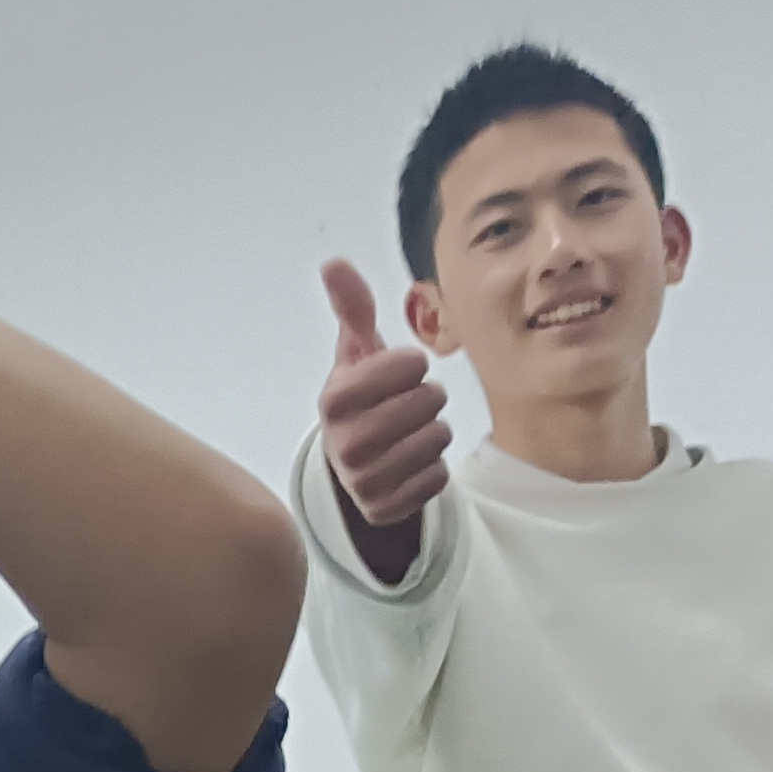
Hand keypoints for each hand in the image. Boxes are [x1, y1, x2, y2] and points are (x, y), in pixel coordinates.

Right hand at [315, 260, 449, 533]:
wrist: (349, 464)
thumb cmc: (361, 397)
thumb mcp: (356, 352)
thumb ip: (352, 307)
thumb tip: (333, 261)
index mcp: (334, 400)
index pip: (410, 365)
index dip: (412, 365)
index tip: (397, 373)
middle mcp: (344, 444)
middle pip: (430, 402)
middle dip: (427, 399)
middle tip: (406, 405)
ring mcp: (363, 482)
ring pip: (439, 440)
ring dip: (433, 433)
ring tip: (408, 434)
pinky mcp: (384, 510)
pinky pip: (438, 479)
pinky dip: (433, 469)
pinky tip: (410, 464)